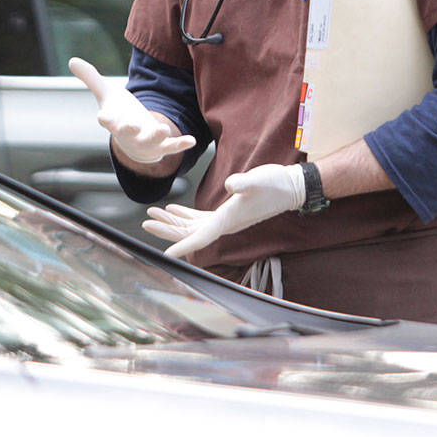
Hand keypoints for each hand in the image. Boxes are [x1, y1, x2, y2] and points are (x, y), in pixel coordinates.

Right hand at [68, 57, 195, 163]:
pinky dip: (180, 144)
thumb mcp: (106, 95)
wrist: (135, 140)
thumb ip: (91, 78)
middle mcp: (128, 134)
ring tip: (163, 129)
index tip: (103, 118)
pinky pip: (172, 147)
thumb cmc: (119, 115)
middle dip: (128, 130)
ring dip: (156, 136)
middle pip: (127, 133)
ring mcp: (145, 141)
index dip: (105, 119)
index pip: (106, 121)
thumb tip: (72, 60)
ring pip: (150, 141)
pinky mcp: (162, 145)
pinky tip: (191, 140)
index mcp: (114, 122)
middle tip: (129, 125)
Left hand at [142, 164, 305, 257]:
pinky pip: (200, 219)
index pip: (200, 237)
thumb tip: (230, 185)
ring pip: (192, 226)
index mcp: (228, 219)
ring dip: (172, 222)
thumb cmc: (275, 184)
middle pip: (189, 233)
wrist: (290, 187)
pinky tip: (173, 209)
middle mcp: (224, 224)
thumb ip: (244, 184)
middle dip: (166, 230)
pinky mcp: (227, 212)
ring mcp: (225, 220)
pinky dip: (185, 215)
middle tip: (145, 221)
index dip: (182, 246)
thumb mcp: (258, 180)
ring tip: (151, 213)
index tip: (165, 256)